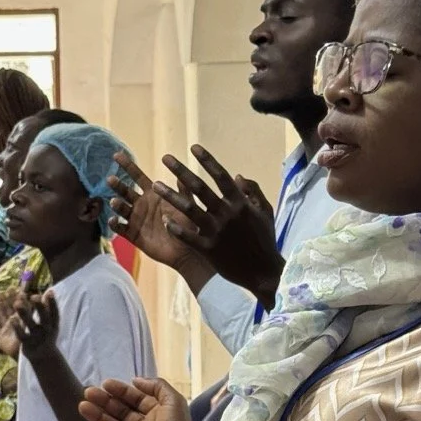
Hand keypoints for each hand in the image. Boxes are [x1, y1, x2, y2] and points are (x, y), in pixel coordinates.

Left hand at [11, 290, 58, 366]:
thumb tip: (49, 291)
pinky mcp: (27, 344)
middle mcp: (47, 330)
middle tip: (34, 296)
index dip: (53, 303)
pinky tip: (11, 319)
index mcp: (54, 324)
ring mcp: (37, 337)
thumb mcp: (51, 323)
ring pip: (30, 325)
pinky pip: (21, 335)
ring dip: (24, 314)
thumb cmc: (47, 335)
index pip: (55, 312)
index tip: (50, 292)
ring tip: (17, 303)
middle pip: (44, 318)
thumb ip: (48, 308)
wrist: (44, 357)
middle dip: (40, 307)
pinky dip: (16, 327)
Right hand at [79, 376, 198, 420]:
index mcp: (153, 413)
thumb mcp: (173, 400)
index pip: (133, 399)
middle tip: (88, 392)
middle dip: (104, 401)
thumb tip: (135, 380)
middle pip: (118, 412)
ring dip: (97, 416)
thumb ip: (156, 386)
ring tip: (83, 405)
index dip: (119, 391)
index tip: (105, 384)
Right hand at [108, 153, 201, 272]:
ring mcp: (136, 220)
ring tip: (114, 201)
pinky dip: (115, 224)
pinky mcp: (134, 235)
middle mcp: (142, 205)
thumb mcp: (188, 207)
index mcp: (153, 194)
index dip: (127, 165)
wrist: (187, 251)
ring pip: (121, 209)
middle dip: (118, 185)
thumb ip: (184, 193)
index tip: (117, 155)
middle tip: (111, 179)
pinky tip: (113, 220)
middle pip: (125, 191)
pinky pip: (121, 229)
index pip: (137, 176)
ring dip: (116, 204)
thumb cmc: (189, 227)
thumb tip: (182, 176)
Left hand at [152, 145, 281, 306]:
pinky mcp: (209, 249)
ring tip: (155, 185)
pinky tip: (164, 220)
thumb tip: (237, 176)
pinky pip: (187, 236)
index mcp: (240, 203)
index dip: (207, 160)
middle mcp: (226, 214)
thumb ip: (253, 191)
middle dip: (181, 170)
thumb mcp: (265, 211)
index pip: (221, 175)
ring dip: (170, 196)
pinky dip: (175, 228)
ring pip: (189, 209)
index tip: (193, 147)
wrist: (264, 272)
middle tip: (165, 158)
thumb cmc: (265, 240)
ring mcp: (216, 232)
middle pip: (200, 187)